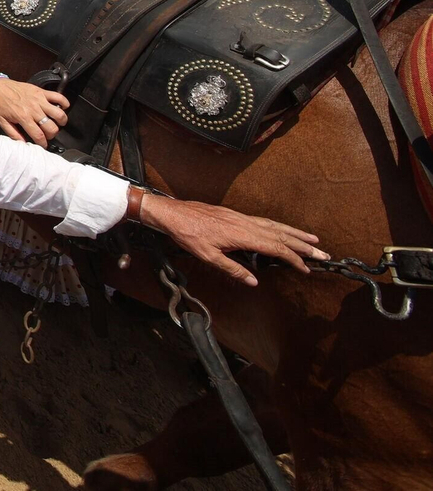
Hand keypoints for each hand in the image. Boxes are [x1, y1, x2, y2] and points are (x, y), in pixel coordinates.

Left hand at [0, 78, 68, 146]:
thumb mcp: (2, 121)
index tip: (44, 145)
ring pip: (59, 114)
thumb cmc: (1, 103)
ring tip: (58, 123)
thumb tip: (22, 143)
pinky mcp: (42, 92)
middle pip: (51, 127)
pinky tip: (62, 108)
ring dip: (61, 121)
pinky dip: (64, 103)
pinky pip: (59, 97)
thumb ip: (13, 134)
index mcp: (23, 117)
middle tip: (49, 134)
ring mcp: (39, 100)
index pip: (39, 135)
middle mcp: (33, 109)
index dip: (43, 143)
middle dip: (52, 134)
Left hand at [141, 194, 327, 286]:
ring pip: (275, 225)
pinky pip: (264, 221)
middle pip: (281, 235)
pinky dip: (279, 227)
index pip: (276, 248)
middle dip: (304, 245)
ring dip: (295, 233)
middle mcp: (246, 223)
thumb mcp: (209, 257)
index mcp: (243, 235)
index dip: (293, 259)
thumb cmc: (188, 235)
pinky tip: (283, 230)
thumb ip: (233, 269)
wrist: (173, 214)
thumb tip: (254, 281)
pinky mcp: (236, 215)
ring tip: (313, 239)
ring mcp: (242, 217)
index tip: (307, 268)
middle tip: (324, 254)